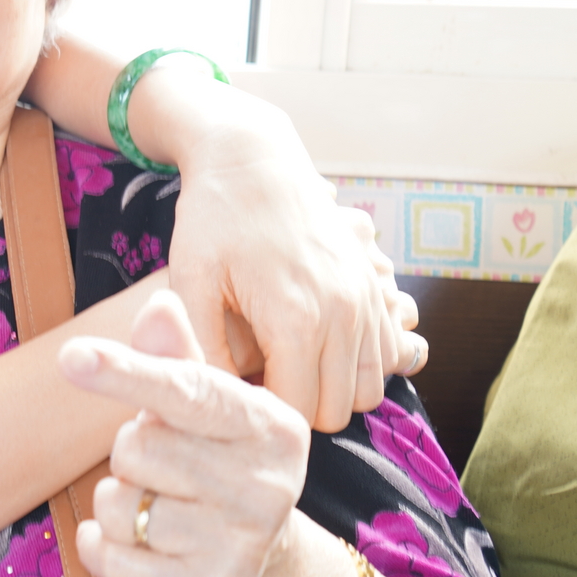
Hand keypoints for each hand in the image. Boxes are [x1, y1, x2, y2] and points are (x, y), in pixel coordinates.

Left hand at [60, 292, 470, 576]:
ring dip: (119, 502)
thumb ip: (176, 358)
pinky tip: (139, 545)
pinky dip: (103, 546)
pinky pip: (111, 557)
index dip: (124, 371)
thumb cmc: (221, 461)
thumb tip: (160, 304)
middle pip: (137, 447)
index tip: (72, 357)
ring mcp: (241, 544)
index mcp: (269, 424)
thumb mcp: (210, 407)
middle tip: (166, 465)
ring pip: (119, 505)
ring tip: (161, 506)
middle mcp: (265, 484)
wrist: (268, 564)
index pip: (185, 391)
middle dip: (131, 453)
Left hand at [157, 84, 424, 430]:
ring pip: (366, 391)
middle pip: (335, 411)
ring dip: (327, 391)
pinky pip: (386, 356)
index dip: (257, 416)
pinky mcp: (376, 290)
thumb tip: (212, 407)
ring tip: (280, 367)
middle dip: (294, 409)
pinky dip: (354, 366)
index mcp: (296, 319)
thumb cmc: (213, 220)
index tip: (229, 396)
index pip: (294, 414)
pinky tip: (310, 348)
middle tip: (252, 382)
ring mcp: (368, 301)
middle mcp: (345, 315)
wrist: (254, 160)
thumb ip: (202, 350)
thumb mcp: (190, 283)